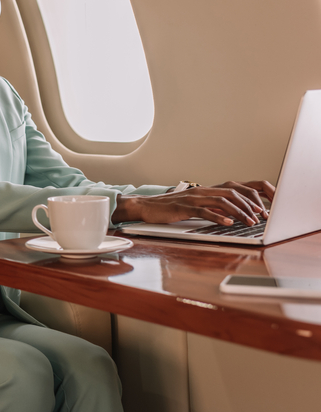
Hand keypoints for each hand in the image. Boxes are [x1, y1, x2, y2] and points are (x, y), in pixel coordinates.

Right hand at [111, 180, 275, 225]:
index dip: (253, 196)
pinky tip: (227, 224)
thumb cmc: (171, 209)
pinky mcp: (183, 207)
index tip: (266, 208)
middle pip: (233, 193)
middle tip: (262, 217)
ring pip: (221, 201)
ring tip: (249, 222)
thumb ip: (213, 208)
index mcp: (208, 190)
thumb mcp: (196, 207)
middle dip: (250, 205)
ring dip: (238, 212)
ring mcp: (193, 198)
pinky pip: (203, 211)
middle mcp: (203, 191)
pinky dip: (217, 217)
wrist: (146, 207)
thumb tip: (233, 215)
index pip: (237, 188)